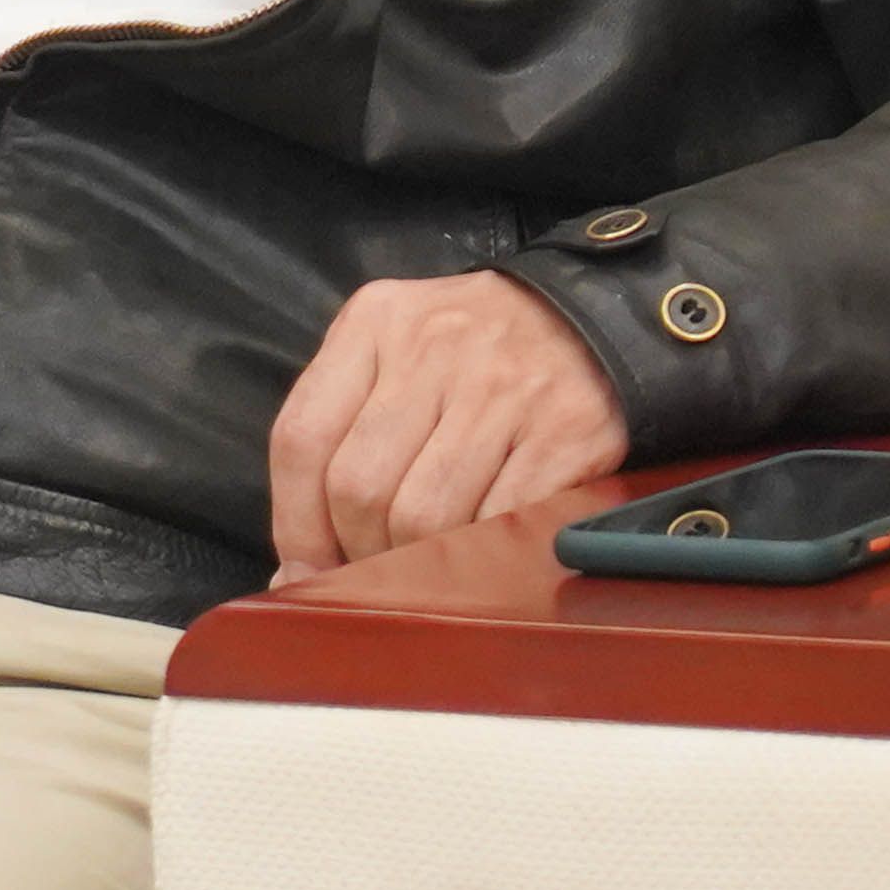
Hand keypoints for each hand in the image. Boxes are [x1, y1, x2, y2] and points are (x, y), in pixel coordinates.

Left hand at [268, 269, 634, 583]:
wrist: (592, 317)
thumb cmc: (474, 351)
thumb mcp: (393, 352)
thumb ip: (339, 433)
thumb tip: (298, 567)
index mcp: (375, 323)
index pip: (301, 438)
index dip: (296, 525)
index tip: (307, 572)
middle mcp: (432, 347)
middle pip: (360, 487)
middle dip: (360, 551)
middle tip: (378, 570)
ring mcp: (501, 389)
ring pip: (424, 516)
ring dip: (418, 563)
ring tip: (429, 562)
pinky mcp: (563, 431)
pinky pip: (497, 524)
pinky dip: (481, 556)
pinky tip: (482, 551)